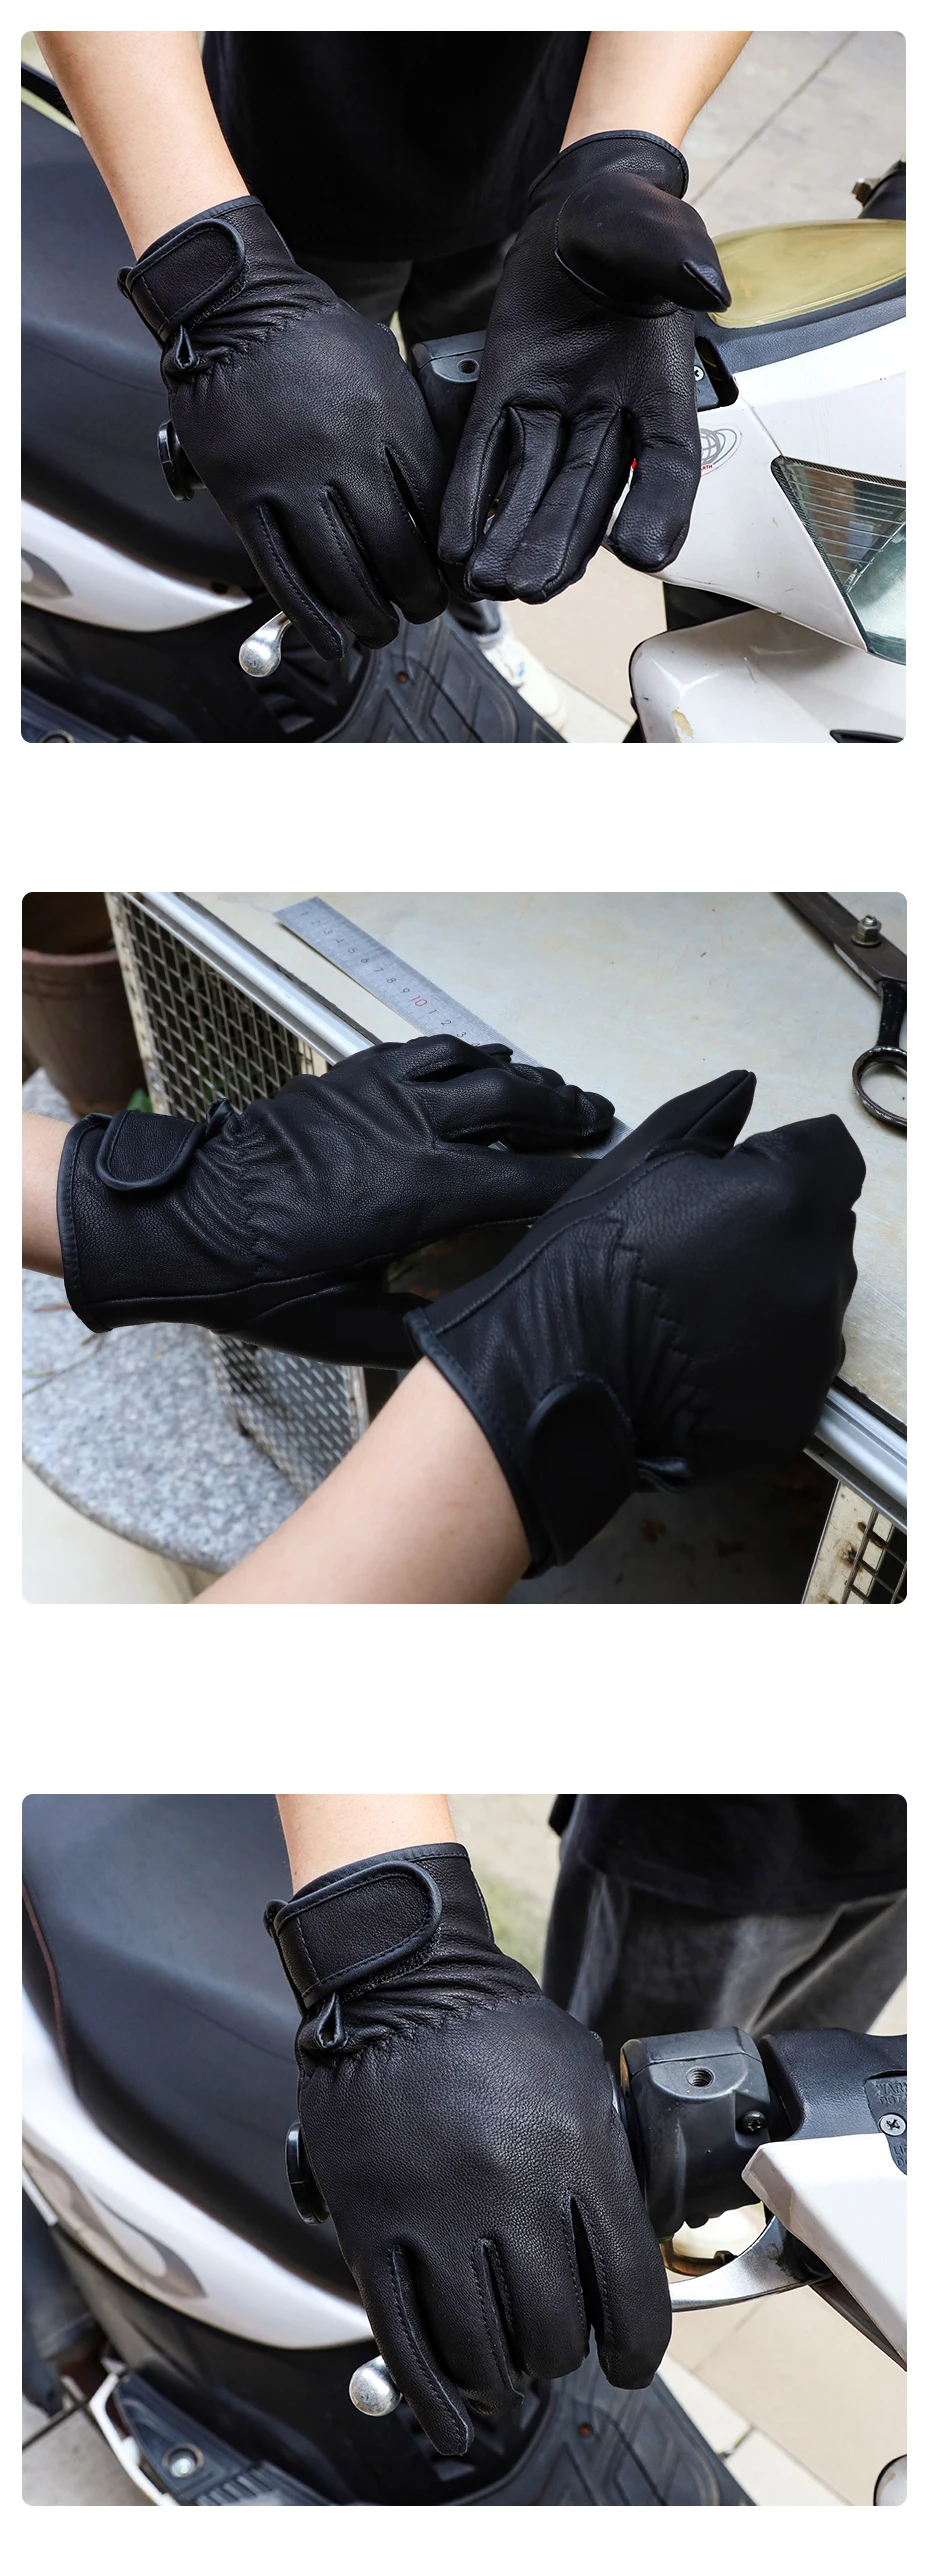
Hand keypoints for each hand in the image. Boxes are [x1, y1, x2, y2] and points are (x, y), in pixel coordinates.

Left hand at [56, 1037, 612, 1366]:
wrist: (180, 1220)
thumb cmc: (254, 1277)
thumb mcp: (345, 1328)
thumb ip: (420, 1334)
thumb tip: (470, 1340)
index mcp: (420, 1193)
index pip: (528, 1181)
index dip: (577, 1185)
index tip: (608, 1190)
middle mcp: (409, 1130)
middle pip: (517, 1104)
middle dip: (568, 1114)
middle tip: (602, 1120)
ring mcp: (379, 1095)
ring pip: (476, 1067)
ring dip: (526, 1077)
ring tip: (559, 1088)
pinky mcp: (348, 1079)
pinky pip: (425, 1050)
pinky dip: (466, 1051)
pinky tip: (482, 1056)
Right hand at [120, 196, 447, 654]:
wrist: (232, 306)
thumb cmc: (311, 333)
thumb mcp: (385, 367)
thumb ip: (411, 430)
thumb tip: (440, 497)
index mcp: (387, 420)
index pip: (433, 513)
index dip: (447, 559)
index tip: (452, 579)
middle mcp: (343, 456)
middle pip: (394, 555)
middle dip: (416, 599)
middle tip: (421, 611)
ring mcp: (290, 480)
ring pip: (341, 575)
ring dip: (368, 616)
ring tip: (380, 629)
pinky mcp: (245, 498)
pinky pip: (282, 573)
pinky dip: (310, 619)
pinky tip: (330, 641)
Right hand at [266, 1844, 669, 2452]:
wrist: (398, 1978)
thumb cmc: (493, 2024)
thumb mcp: (581, 2079)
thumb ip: (606, 2159)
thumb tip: (627, 2236)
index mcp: (579, 2156)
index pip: (629, 2294)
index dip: (634, 2350)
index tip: (626, 2363)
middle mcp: (514, 2194)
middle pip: (552, 2333)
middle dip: (557, 2355)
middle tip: (548, 2345)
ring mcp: (439, 2215)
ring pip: (482, 2350)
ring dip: (500, 2376)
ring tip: (501, 2368)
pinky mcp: (374, 2226)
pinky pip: (405, 2340)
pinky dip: (432, 2397)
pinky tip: (452, 2420)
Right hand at [409, 1070, 863, 1568]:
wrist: (554, 1372)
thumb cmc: (588, 1264)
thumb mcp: (641, 1161)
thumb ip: (710, 1116)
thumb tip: (744, 1090)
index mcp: (788, 1199)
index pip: (829, 1156)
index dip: (785, 1162)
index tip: (743, 1184)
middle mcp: (817, 1273)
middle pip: (826, 1231)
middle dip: (783, 1230)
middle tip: (708, 1253)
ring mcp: (812, 1350)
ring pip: (816, 1301)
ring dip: (778, 1295)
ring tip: (701, 1312)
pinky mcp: (796, 1410)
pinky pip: (800, 1368)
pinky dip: (766, 1360)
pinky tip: (707, 1358)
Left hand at [440, 131, 729, 601]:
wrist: (578, 214)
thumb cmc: (626, 226)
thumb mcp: (656, 230)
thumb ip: (677, 257)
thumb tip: (706, 284)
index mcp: (661, 387)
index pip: (669, 462)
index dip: (660, 510)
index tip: (642, 553)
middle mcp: (609, 415)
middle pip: (589, 493)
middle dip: (560, 542)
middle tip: (533, 584)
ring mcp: (553, 413)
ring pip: (534, 488)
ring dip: (511, 537)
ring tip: (490, 582)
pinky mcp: (505, 399)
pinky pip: (485, 457)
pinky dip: (470, 500)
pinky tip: (455, 544)